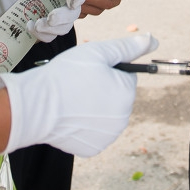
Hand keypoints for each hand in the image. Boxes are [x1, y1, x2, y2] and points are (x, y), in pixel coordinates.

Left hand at [0, 0, 88, 38]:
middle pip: (73, 12)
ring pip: (63, 27)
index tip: (71, 2)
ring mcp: (47, 12)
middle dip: (64, 18)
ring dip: (52, 29)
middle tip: (50, 18)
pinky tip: (28, 25)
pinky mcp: (37, 25)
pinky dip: (41, 35)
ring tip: (36, 24)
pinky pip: (48, 36)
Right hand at [0, 33, 156, 156]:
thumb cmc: (66, 75)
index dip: (107, 71)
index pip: (125, 77)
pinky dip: (83, 125)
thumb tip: (153, 41)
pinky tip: (69, 116)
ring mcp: (107, 136)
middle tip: (78, 85)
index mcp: (127, 93)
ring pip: (105, 115)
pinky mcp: (92, 148)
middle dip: (103, 89)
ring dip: (94, 107)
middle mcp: (123, 118)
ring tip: (72, 99)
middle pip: (117, 97)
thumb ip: (128, 47)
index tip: (89, 72)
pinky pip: (93, 132)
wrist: (36, 107)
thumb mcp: (98, 52)